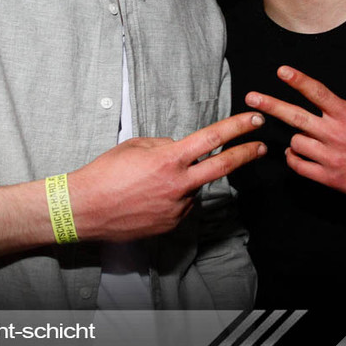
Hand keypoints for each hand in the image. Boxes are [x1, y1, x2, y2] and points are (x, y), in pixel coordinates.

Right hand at [67, 112, 265, 240]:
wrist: (84, 209)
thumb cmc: (105, 173)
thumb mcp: (136, 146)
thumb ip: (165, 146)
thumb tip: (180, 149)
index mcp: (169, 160)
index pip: (212, 139)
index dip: (237, 127)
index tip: (255, 120)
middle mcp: (178, 185)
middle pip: (223, 167)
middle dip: (246, 154)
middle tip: (261, 147)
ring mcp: (176, 208)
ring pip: (194, 188)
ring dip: (186, 181)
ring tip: (151, 182)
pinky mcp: (171, 225)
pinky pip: (181, 206)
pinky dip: (174, 198)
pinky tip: (150, 198)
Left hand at [245, 66, 345, 203]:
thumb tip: (330, 104)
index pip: (318, 93)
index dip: (299, 80)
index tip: (282, 71)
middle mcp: (336, 134)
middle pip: (295, 116)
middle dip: (270, 105)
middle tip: (251, 97)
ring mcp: (331, 157)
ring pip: (296, 142)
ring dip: (297, 138)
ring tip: (308, 139)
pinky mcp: (329, 178)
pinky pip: (299, 165)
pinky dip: (294, 158)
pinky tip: (298, 154)